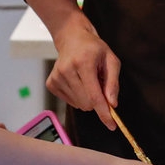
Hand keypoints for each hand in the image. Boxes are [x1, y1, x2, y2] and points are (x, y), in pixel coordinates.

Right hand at [46, 15, 121, 129]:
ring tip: (87, 80)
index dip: (104, 113)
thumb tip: (112, 104)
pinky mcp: (51, 83)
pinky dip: (77, 96)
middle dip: (97, 100)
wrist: (72, 38)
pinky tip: (77, 82)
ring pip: (79, 104)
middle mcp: (67, 70)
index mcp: (84, 63)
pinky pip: (70, 102)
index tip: (111, 125)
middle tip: (98, 84)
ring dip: (87, 97)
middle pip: (87, 103)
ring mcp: (56, 77)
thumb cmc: (94, 49)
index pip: (94, 95)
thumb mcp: (111, 60)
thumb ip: (113, 83)